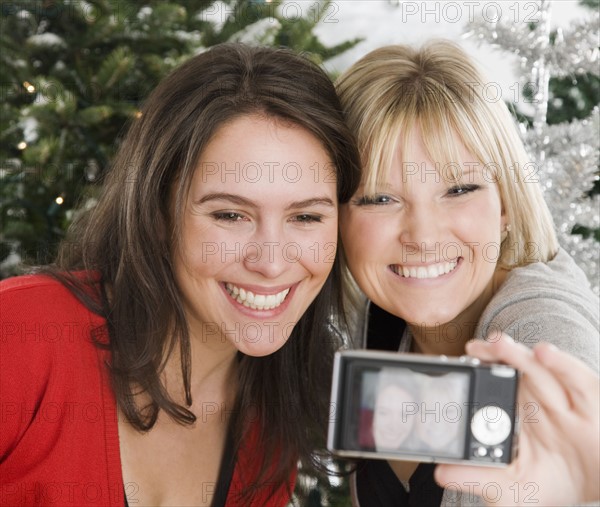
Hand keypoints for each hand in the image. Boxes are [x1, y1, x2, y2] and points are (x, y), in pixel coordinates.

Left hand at [434, 333, 599, 505]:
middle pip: (512, 369)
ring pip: (539, 369)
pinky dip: (561, 363)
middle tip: (472, 348)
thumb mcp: (509, 487)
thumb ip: (477, 478)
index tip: (455, 367)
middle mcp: (536, 398)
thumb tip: (440, 473)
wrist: (597, 493)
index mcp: (513, 412)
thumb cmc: (552, 483)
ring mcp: (563, 398)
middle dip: (492, 354)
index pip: (490, 385)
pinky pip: (576, 378)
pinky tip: (543, 352)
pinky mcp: (590, 402)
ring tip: (497, 344)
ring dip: (518, 355)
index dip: (474, 372)